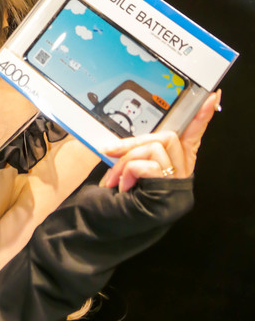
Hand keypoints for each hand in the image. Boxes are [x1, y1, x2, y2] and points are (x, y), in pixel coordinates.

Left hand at [100, 91, 220, 191]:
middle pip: (168, 137)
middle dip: (135, 142)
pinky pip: (149, 165)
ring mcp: (177, 183)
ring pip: (156, 148)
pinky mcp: (168, 190)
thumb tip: (124, 137)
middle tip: (109, 150)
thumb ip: (137, 150)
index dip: (202, 117)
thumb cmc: (118, 197)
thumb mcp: (128, 167)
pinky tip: (123, 187)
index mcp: (174, 163)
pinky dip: (129, 171)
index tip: (212, 96)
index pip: (192, 135)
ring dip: (127, 158)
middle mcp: (181, 172)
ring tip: (114, 178)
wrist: (107, 224)